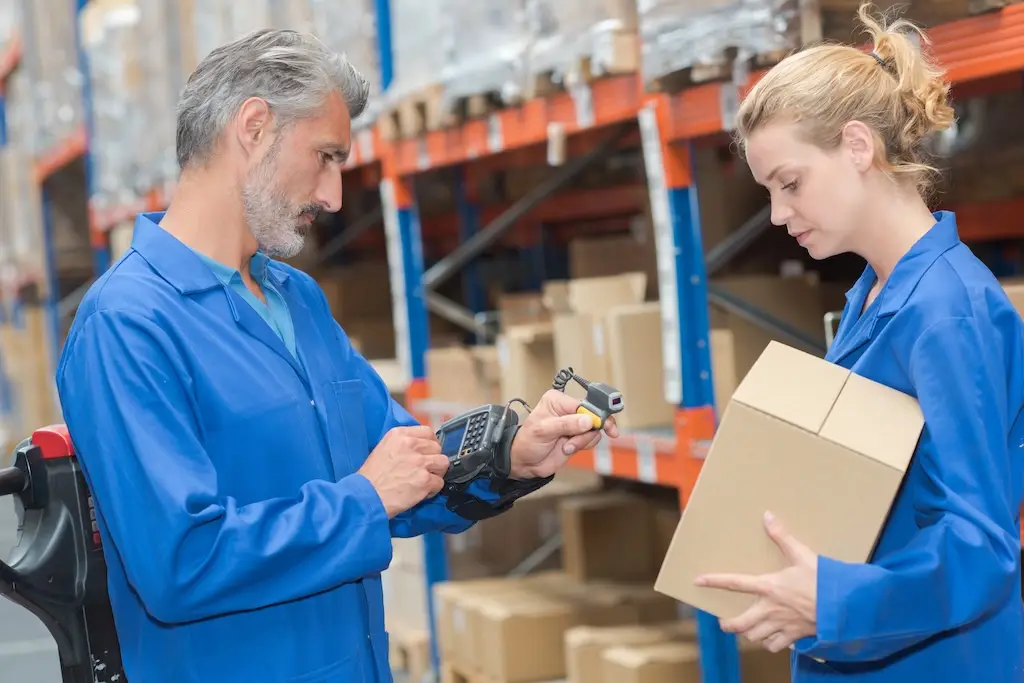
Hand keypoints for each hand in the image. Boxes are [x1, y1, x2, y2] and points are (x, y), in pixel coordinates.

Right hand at [358, 426, 449, 517]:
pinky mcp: (424, 480)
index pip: (427, 432)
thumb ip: (403, 443)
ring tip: (424, 480)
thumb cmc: (371, 477)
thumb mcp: (383, 448)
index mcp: (399, 435)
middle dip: (433, 460)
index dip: (430, 443)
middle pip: (437, 447)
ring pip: (443, 463)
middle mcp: (410, 445)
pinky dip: (432, 489)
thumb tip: (421, 446)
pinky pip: (439, 482)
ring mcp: (419, 462)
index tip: (428, 452)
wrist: (366, 496)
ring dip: (436, 473)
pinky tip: (421, 492)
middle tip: (424, 470)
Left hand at [508, 389, 619, 479]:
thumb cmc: (528, 442)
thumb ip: (566, 424)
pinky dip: (583, 445)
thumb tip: (588, 420)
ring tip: (566, 446)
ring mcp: (574, 424)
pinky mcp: (578, 437)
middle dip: (594, 427)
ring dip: (584, 440)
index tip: (603, 423)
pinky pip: (592, 439)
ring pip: (594, 429)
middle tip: (609, 432)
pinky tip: (568, 448)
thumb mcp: (543, 431)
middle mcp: (568, 410)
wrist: (525, 463)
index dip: (596, 413)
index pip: (583, 403)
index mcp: (558, 401)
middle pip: (594, 414)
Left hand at [695, 512, 817, 652]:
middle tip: (724, 622)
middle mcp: (770, 609)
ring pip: (756, 637)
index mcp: (769, 587)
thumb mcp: (802, 555)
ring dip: (749, 634)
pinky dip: (771, 644)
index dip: (715, 581)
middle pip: (740, 624)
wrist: (845, 607)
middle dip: (729, 625)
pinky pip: (776, 646)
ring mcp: (781, 625)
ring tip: (748, 629)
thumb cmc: (823, 580)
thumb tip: (767, 516)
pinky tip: (771, 638)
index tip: (699, 581)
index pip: (735, 583)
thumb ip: (783, 537)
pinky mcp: (795, 636)